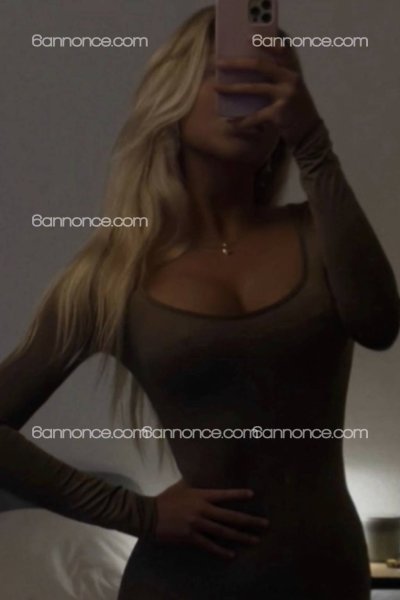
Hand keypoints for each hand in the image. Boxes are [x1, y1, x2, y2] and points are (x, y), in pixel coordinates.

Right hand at [154, 479, 269, 558]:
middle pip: (230, 516)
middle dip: (249, 521)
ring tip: (255, 540)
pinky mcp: (190, 538)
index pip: (223, 494)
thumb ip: (194, 487)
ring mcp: (197, 524)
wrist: (149, 515)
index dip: (238, 494)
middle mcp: (202, 509)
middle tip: (265, 524)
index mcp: (200, 495)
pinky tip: (232, 555)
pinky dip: (221, 551)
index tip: (252, 494)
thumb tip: (200, 479)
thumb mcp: (181, 487)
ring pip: (224, 532)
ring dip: (241, 537)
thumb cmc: (165, 499)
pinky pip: (209, 546)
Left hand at [214, 45, 320, 147]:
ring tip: (216, 88)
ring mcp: (285, 96)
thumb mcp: (288, 88)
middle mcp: (289, 79)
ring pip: (254, 89)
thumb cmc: (293, 107)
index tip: (248, 37)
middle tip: (219, 63)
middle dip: (237, 63)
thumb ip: (274, 78)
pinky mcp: (280, 114)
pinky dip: (242, 120)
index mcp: (290, 70)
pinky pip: (255, 116)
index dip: (265, 42)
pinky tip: (230, 122)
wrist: (308, 130)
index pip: (279, 50)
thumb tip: (243, 72)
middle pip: (260, 65)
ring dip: (232, 89)